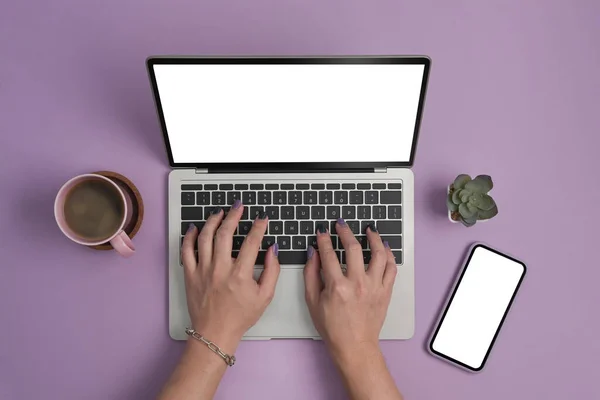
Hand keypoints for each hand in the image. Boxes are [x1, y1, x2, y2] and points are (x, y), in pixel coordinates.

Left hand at [181, 202, 279, 351]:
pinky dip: (189, 237)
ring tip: (219, 213)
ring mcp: (202, 271)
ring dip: (213, 221)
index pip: (251, 242)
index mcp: (240, 275)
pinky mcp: (190, 275)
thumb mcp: (265, 297)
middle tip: (239, 207)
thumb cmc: (240, 317)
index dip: (258, 227)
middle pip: (225, 233)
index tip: (262, 219)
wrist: (215, 333)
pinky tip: (195, 228)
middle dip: (233, 216)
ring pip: (204, 237)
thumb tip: (273, 250)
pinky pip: (186, 250)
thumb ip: (272, 271)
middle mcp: (220, 269)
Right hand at [303, 220, 396, 360]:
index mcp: (337, 286)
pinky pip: (391, 268)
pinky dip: (389, 255)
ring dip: (374, 238)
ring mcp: (374, 286)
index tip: (322, 232)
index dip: (324, 240)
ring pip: (378, 254)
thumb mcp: (312, 302)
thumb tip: (312, 254)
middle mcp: (358, 283)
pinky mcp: (385, 291)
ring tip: (370, 230)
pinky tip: (384, 247)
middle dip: (345, 231)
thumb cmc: (333, 327)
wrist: (354, 346)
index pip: (329, 254)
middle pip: (353, 248)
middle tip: (341, 224)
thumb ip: (311, 275)